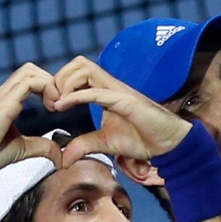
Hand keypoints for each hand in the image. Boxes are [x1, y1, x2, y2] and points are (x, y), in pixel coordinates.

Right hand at [0, 63, 62, 171]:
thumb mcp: (23, 148)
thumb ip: (42, 147)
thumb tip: (60, 155)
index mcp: (7, 101)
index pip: (30, 79)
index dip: (48, 88)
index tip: (56, 108)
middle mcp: (4, 93)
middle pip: (31, 69)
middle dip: (50, 82)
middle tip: (58, 104)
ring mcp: (3, 95)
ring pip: (30, 71)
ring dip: (49, 84)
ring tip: (55, 105)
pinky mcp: (5, 101)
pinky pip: (30, 82)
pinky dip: (46, 89)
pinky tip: (51, 107)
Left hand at [45, 56, 192, 166]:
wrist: (169, 144)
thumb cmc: (143, 139)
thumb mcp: (105, 143)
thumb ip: (84, 145)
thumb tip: (65, 158)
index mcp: (105, 91)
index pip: (77, 73)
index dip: (60, 83)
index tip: (51, 105)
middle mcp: (110, 86)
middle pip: (79, 63)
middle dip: (59, 78)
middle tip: (52, 102)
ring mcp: (118, 91)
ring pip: (85, 68)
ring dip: (65, 83)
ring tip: (57, 104)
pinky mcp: (126, 101)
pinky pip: (97, 92)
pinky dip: (76, 96)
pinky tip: (62, 106)